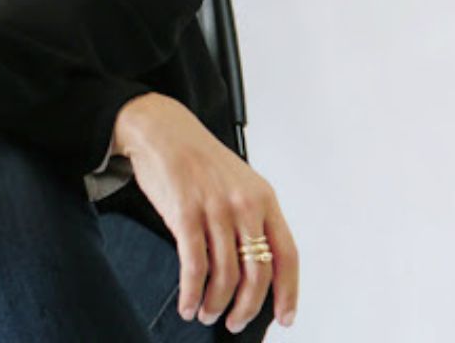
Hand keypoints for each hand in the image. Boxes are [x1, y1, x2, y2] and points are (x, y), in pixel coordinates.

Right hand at [114, 93, 300, 331]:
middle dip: (248, 307)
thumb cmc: (201, 162)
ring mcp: (216, 209)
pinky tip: (188, 304)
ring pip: (225, 275)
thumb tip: (255, 271)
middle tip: (236, 323)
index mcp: (265, 199)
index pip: (288, 254)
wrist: (165, 131)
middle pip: (258, 272)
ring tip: (208, 314)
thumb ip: (251, 221)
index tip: (286, 317)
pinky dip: (191, 293)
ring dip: (217, 304)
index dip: (289, 291)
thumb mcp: (240, 185)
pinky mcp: (185, 214)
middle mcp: (245, 205)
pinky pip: (194, 267)